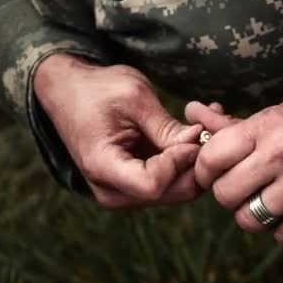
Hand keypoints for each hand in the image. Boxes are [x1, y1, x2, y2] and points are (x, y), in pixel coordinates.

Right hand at [34, 53, 202, 207]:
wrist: (69, 92)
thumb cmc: (97, 89)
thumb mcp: (134, 98)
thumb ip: (166, 128)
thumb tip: (200, 145)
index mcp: (103, 167)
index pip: (154, 184)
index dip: (180, 161)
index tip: (193, 133)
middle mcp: (113, 191)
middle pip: (173, 193)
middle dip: (197, 163)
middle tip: (213, 127)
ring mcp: (126, 192)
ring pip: (179, 190)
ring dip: (197, 161)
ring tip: (206, 125)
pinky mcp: (137, 186)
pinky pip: (172, 181)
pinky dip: (188, 160)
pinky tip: (195, 132)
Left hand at [186, 82, 282, 247]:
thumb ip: (236, 123)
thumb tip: (192, 112)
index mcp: (267, 128)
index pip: (210, 157)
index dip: (206, 172)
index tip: (218, 175)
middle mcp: (280, 157)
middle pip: (225, 195)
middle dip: (231, 197)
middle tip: (248, 191)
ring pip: (249, 220)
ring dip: (257, 217)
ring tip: (273, 205)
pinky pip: (282, 237)